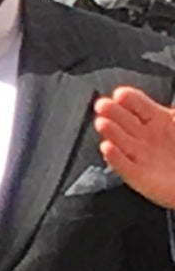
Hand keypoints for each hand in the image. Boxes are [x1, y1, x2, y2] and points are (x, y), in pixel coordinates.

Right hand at [97, 83, 174, 207]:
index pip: (139, 104)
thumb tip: (172, 110)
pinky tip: (107, 148)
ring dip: (110, 132)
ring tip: (102, 123)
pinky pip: (122, 165)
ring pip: (120, 141)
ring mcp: (140, 155)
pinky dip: (114, 157)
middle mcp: (146, 137)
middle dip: (112, 112)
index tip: (120, 94)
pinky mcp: (136, 175)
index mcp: (161, 120)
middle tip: (102, 105)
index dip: (130, 99)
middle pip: (124, 120)